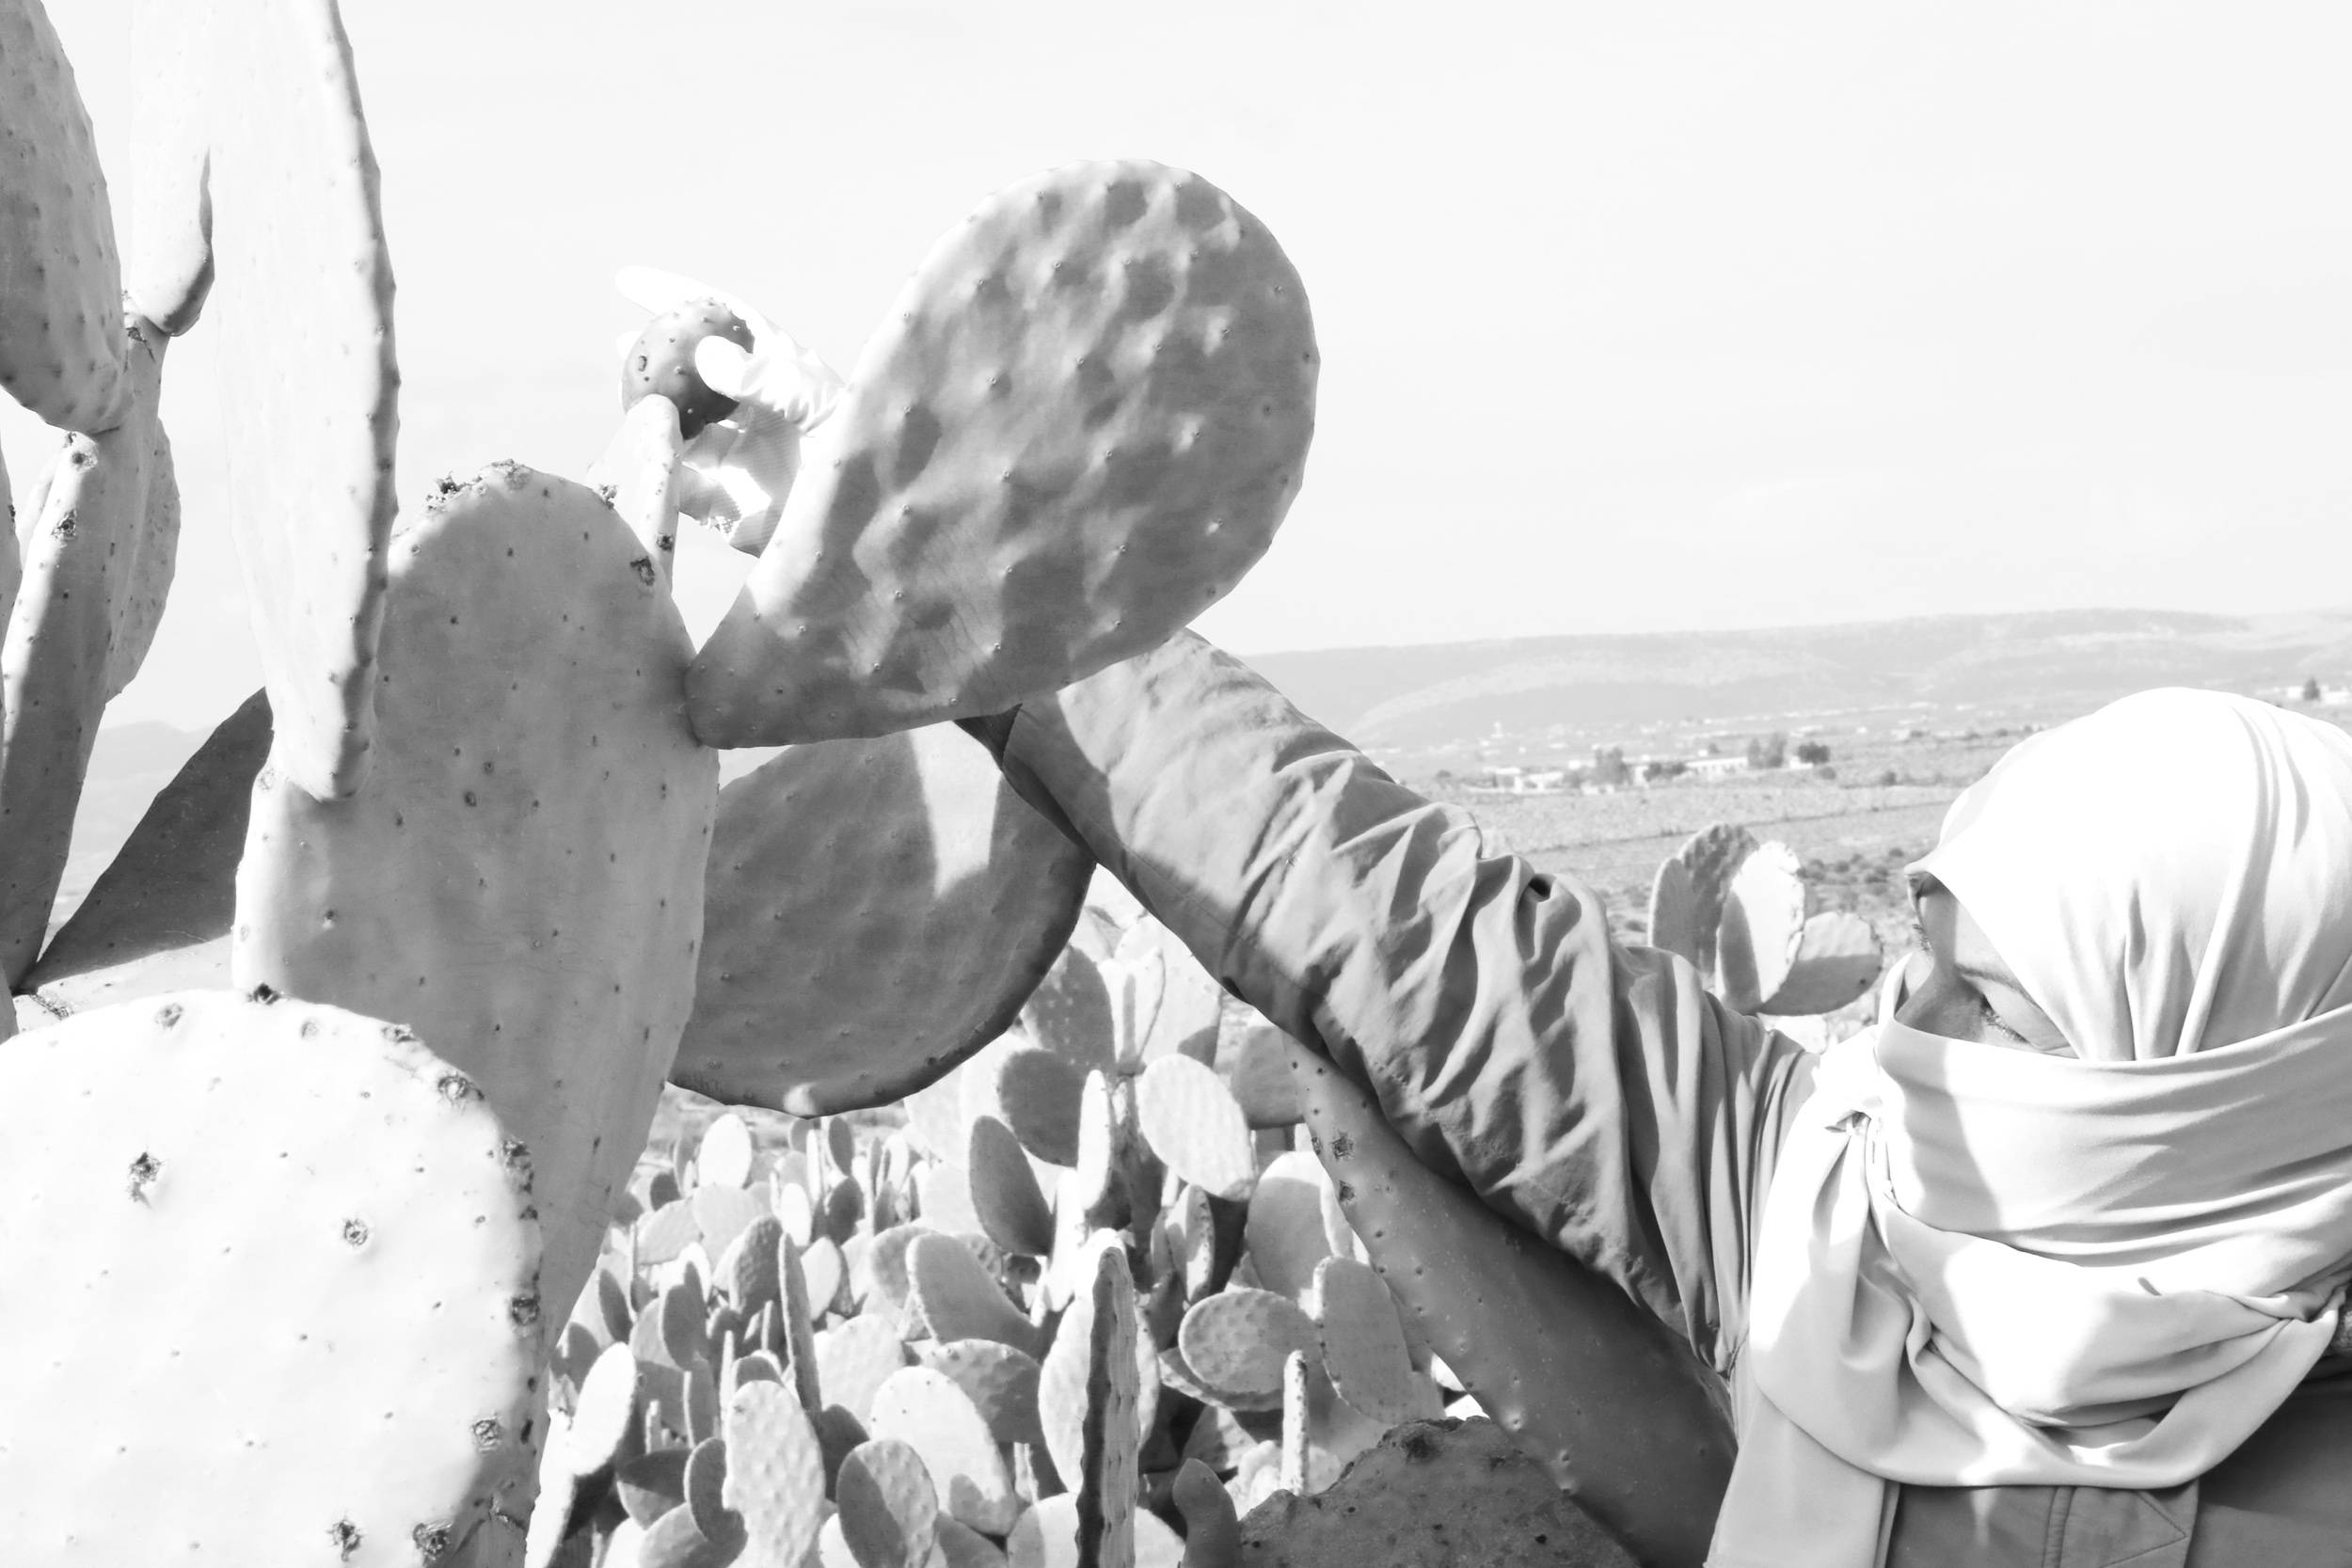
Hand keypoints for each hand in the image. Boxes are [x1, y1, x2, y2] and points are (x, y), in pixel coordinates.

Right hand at [613, 265, 845, 554]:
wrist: (876, 537)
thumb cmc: (866, 462)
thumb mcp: (826, 411)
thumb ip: (772, 381)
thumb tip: (708, 352)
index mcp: (783, 373)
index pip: (724, 320)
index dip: (678, 297)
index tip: (627, 281)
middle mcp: (756, 410)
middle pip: (690, 374)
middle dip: (654, 358)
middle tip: (621, 348)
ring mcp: (740, 457)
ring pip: (678, 427)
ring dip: (650, 416)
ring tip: (629, 406)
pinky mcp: (730, 506)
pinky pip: (681, 486)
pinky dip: (659, 472)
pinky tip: (640, 459)